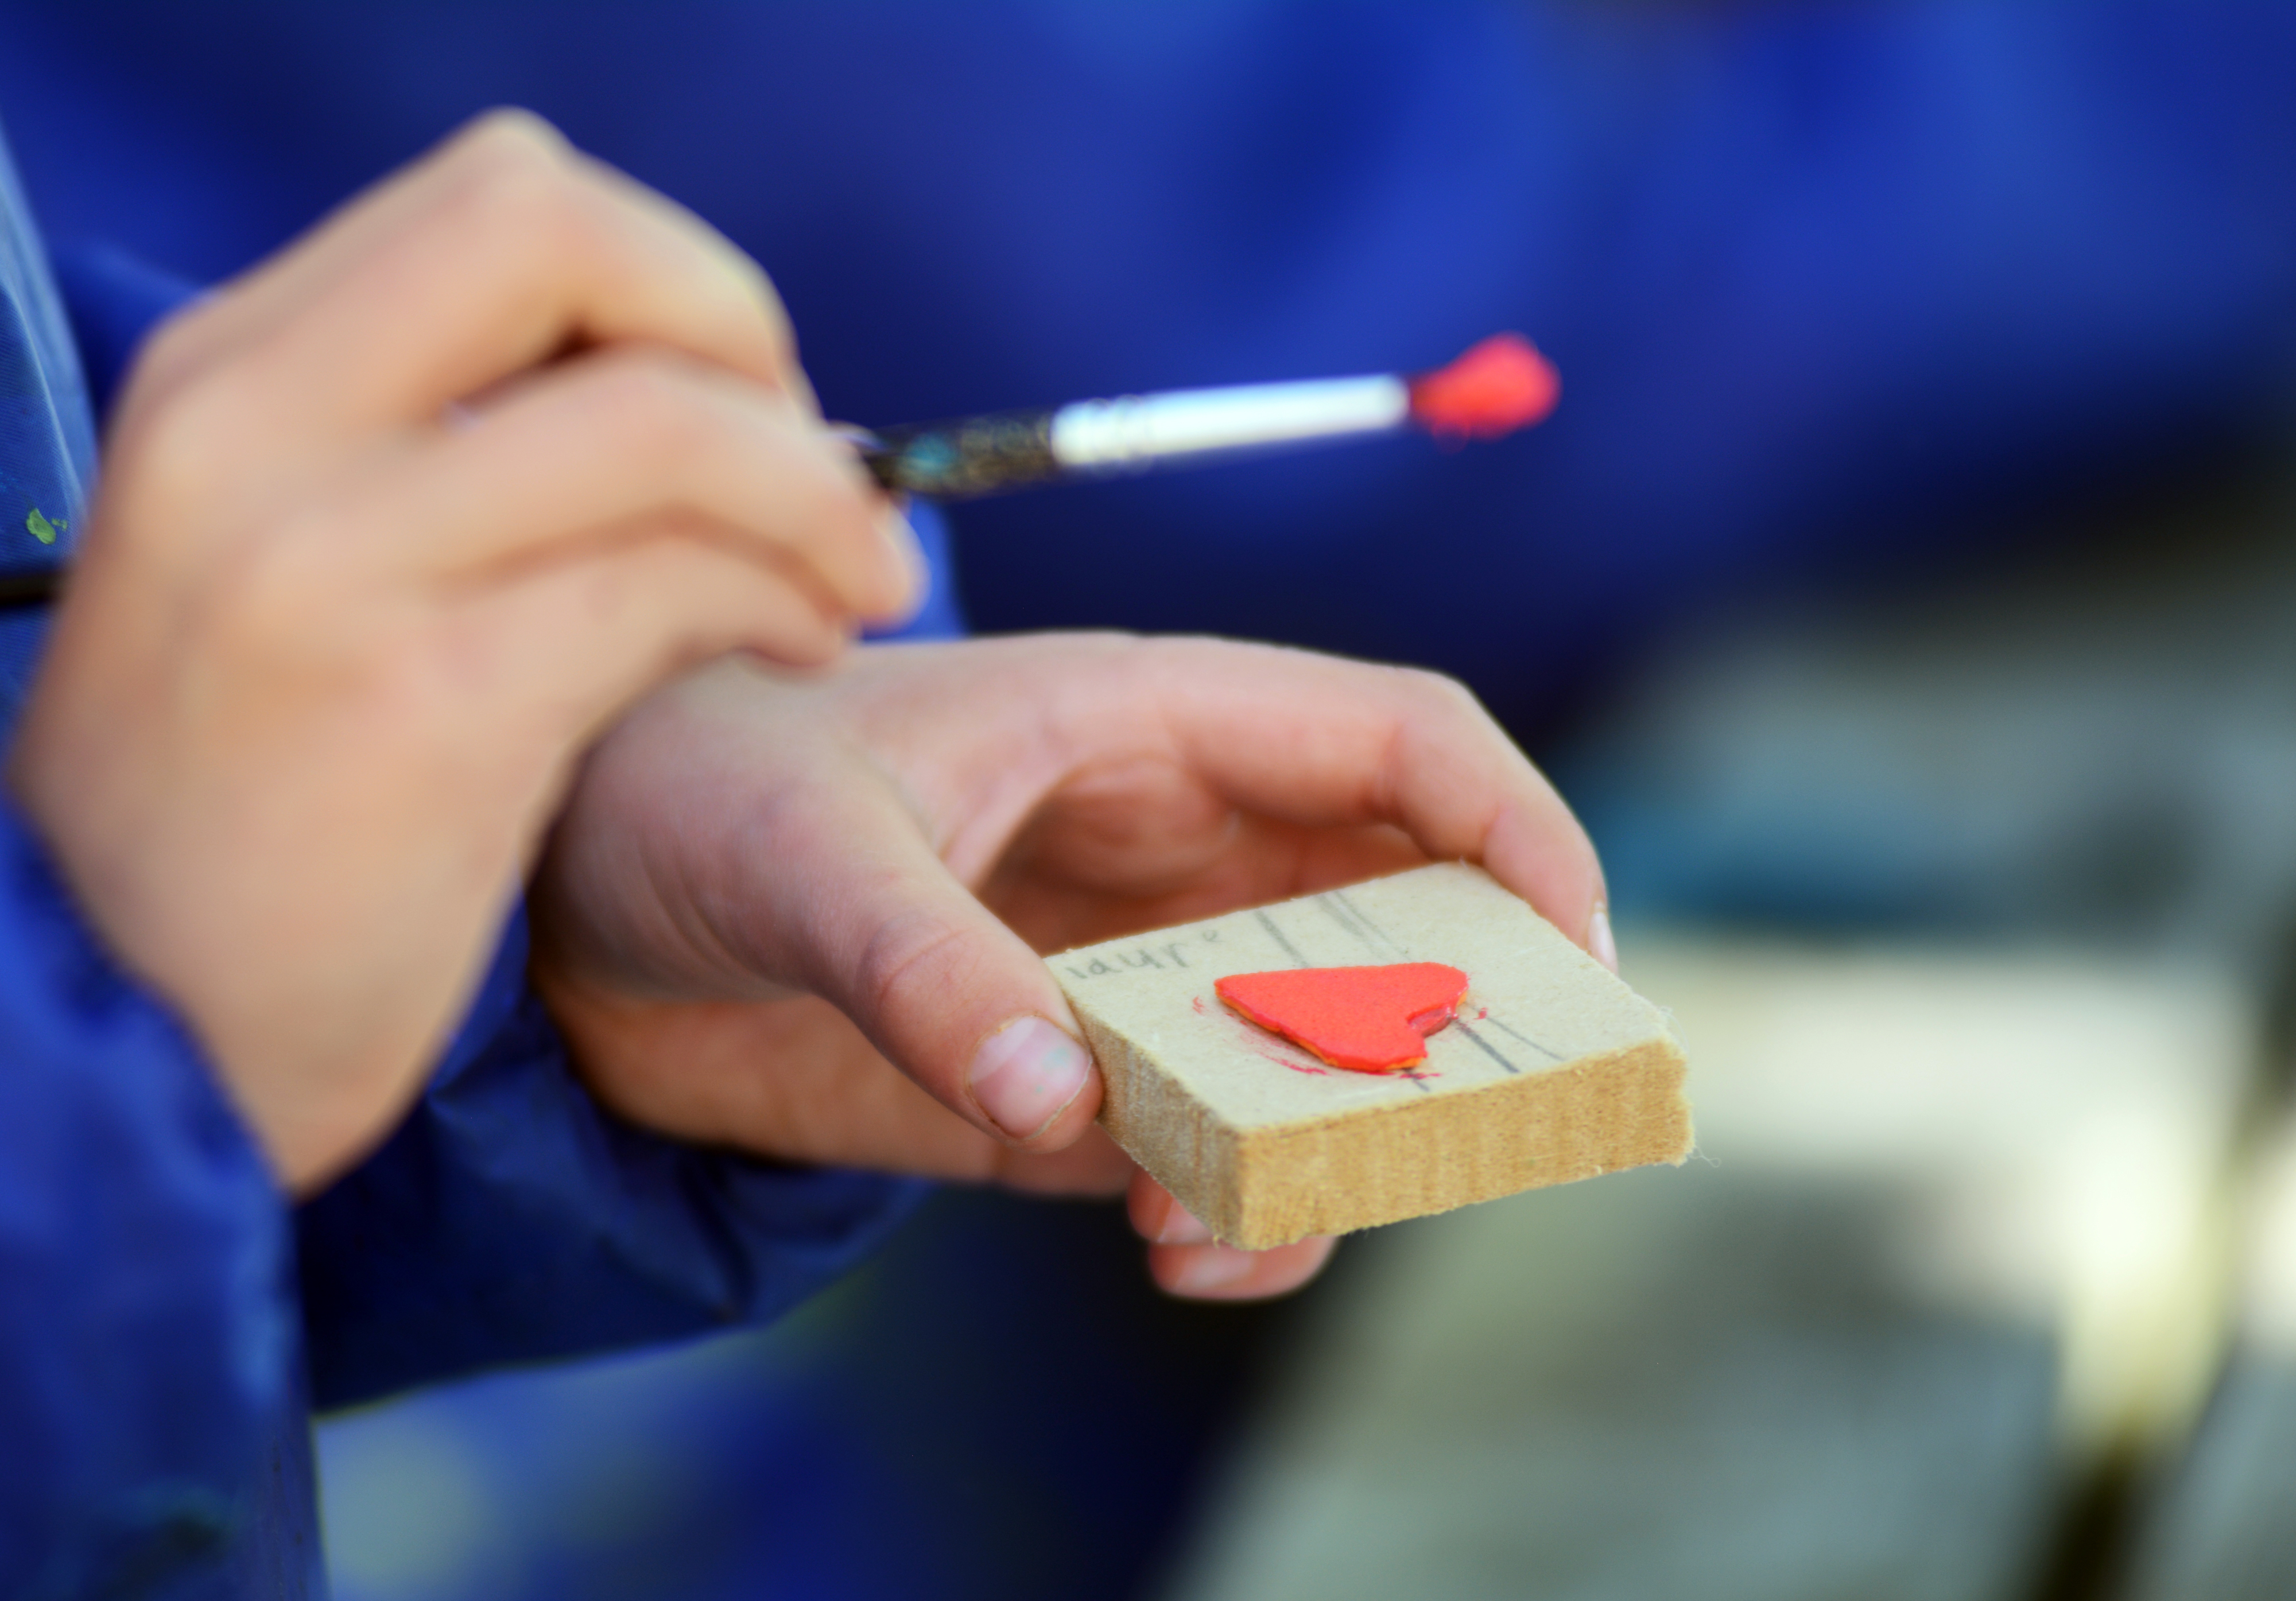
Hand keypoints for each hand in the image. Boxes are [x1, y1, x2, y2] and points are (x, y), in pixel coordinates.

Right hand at [7, 112, 918, 1190]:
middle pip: (574, 238)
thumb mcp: (275, 574)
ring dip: (816, 495)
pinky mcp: (430, 712)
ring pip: (663, 422)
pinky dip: (787, 597)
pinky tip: (804, 646)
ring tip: (858, 584)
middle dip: (744, 335)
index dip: (671, 279)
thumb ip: (426, 456)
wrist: (128, 1033)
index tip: (736, 397)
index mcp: (222, 383)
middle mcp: (253, 436)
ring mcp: (331, 569)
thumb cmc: (237, 817)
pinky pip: (674, 584)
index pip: (507, 199)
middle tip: (815, 465)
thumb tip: (681, 383)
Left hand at [532, 634, 1609, 1297]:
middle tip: (1422, 1138)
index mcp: (1152, 724)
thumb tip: (1072, 1103)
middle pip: (1419, 924)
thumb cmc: (685, 793)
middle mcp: (1180, 851)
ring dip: (1338, 1157)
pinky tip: (1179, 1250)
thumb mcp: (803, 855)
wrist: (569, 904)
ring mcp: (1142, 978)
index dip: (1522, 836)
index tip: (1578, 963)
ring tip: (1209, 1222)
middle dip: (1462, 1033)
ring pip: (1340, 1064)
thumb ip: (933, 967)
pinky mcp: (1084, 1089)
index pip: (1409, 746)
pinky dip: (1249, 1220)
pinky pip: (1228, 1157)